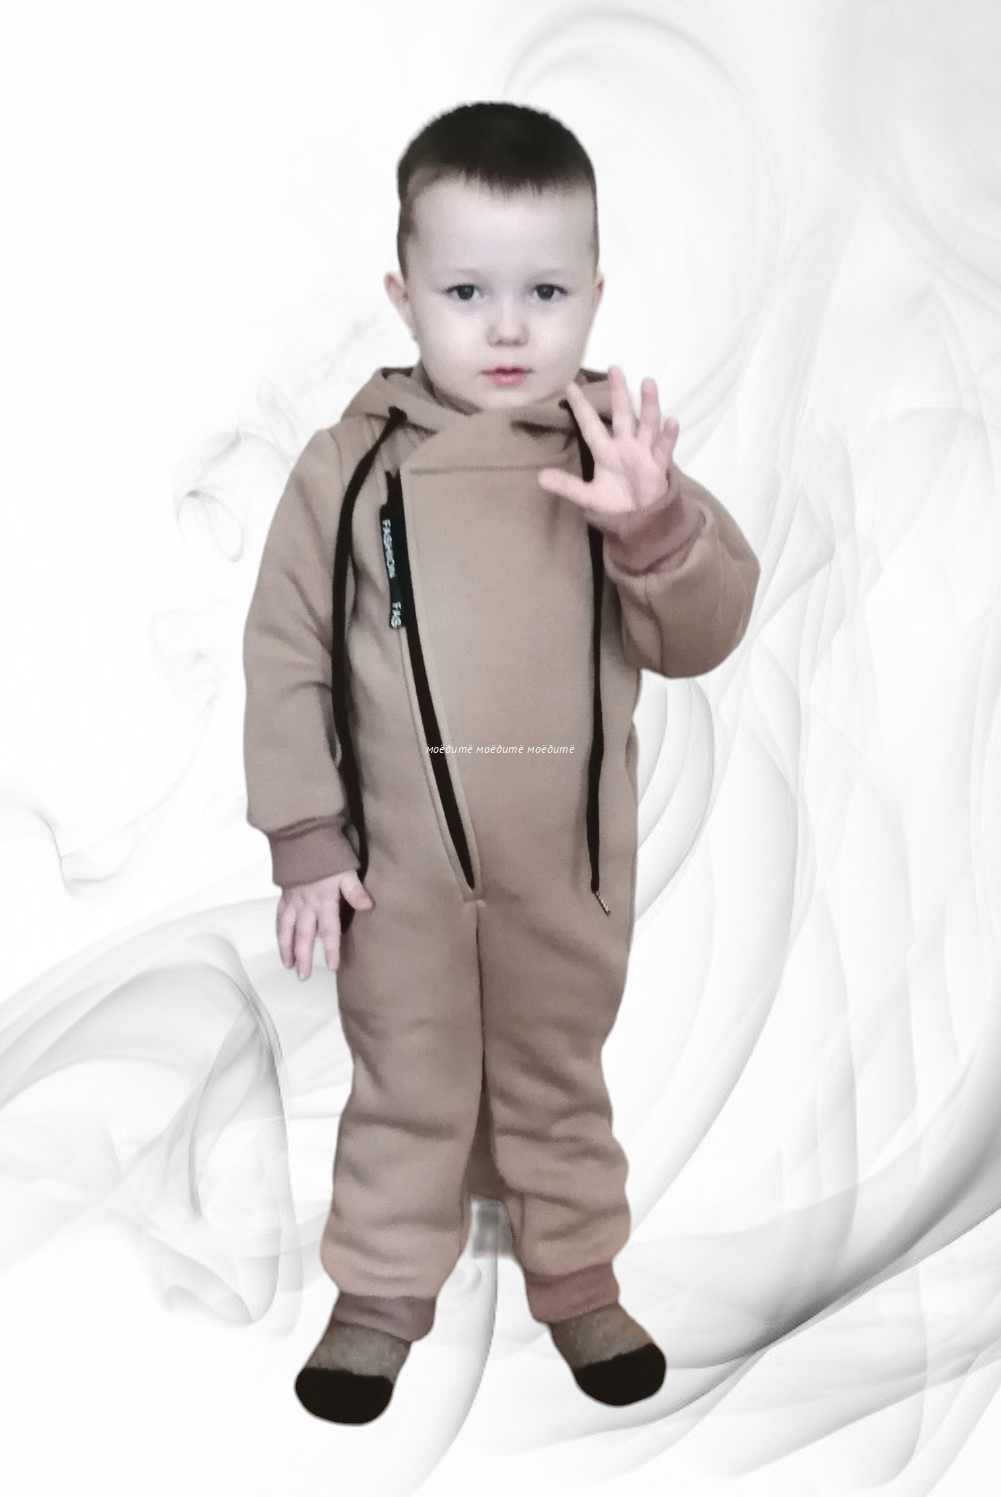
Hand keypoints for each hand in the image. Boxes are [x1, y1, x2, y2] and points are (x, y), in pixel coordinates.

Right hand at [277, 868, 373, 979]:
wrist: (304, 839)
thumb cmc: (329, 857)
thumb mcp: (347, 871)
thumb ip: (355, 891)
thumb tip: (369, 906)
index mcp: (324, 901)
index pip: (329, 930)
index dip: (331, 948)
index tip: (332, 966)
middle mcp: (307, 905)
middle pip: (304, 936)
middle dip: (304, 957)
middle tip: (303, 977)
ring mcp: (293, 902)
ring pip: (287, 930)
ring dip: (287, 949)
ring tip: (289, 966)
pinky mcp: (285, 898)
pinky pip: (280, 919)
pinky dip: (279, 934)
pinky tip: (282, 945)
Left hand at [537, 365, 679, 524]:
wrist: (638, 519)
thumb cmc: (615, 503)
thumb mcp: (588, 496)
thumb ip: (567, 486)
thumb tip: (539, 477)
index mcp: (605, 451)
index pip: (590, 425)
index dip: (581, 408)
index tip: (569, 386)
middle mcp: (625, 445)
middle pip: (622, 415)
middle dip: (619, 393)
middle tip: (615, 368)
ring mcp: (643, 453)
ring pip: (647, 424)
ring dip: (648, 404)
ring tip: (647, 382)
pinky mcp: (658, 466)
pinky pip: (664, 448)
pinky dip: (668, 436)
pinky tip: (671, 421)